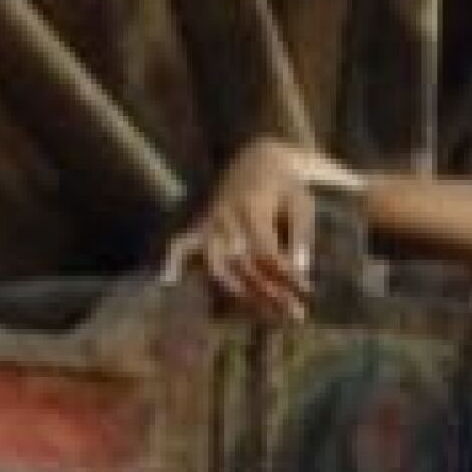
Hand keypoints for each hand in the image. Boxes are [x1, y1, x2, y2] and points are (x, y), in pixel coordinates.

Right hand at [160, 139, 320, 320]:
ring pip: (217, 267)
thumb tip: (300, 272)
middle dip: (269, 295)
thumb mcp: (300, 204)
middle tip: (292, 315)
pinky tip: (167, 281)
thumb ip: (300, 237)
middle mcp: (226, 219)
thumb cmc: (285, 184)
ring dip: (239, 295)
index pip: (268, 254)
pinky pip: (179, 244)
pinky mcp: (199, 225)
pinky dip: (172, 261)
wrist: (259, 156)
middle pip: (244, 267)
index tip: (305, 296)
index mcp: (253, 210)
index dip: (286, 278)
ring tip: (264, 314)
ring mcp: (209, 223)